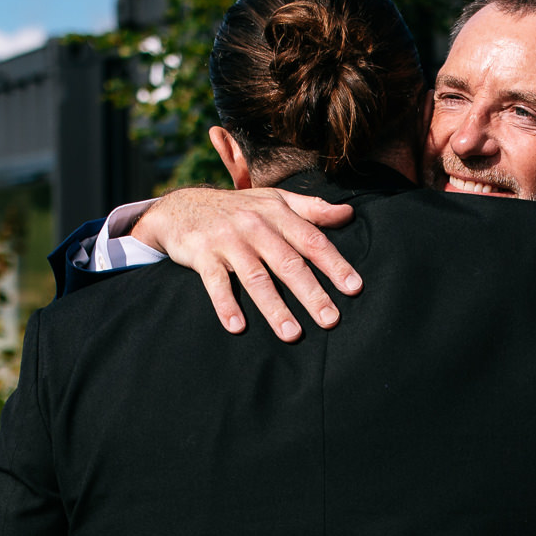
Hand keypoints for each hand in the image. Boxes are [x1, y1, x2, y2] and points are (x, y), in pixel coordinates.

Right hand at [132, 187, 361, 341]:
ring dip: (274, 307)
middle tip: (330, 320)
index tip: (354, 288)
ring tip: (292, 334)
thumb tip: (348, 214)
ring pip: (256, 277)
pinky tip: (237, 327)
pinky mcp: (202, 255)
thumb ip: (312, 209)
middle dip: (311, 293)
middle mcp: (255, 226)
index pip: (312, 240)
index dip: (334, 264)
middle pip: (288, 263)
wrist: (181, 206)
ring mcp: (227, 241)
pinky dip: (225, 305)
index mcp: (277, 214)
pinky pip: (216, 283)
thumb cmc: (238, 209)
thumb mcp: (274, 200)